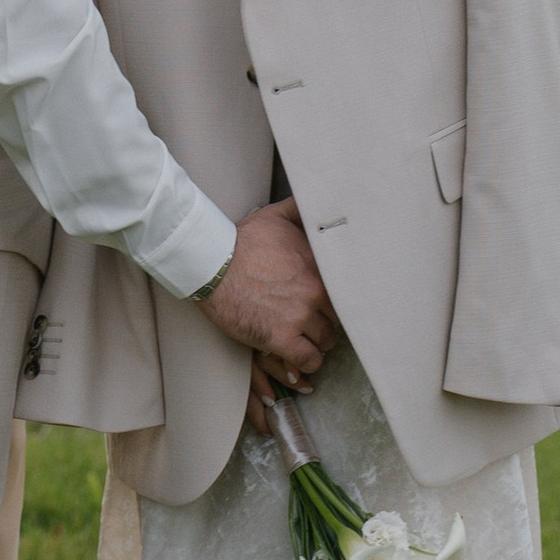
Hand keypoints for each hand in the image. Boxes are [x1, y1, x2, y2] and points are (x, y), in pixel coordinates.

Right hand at [196, 197, 336, 384]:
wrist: (213, 264)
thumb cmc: (242, 240)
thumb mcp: (276, 216)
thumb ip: (301, 209)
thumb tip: (315, 197)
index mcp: (318, 266)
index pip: (346, 290)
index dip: (339, 299)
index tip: (331, 303)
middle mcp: (315, 291)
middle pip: (338, 317)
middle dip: (328, 321)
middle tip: (317, 323)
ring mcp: (299, 316)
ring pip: (326, 340)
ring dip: (319, 342)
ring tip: (309, 340)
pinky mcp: (280, 339)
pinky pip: (308, 359)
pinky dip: (308, 362)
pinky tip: (302, 358)